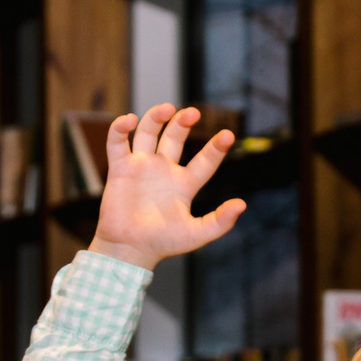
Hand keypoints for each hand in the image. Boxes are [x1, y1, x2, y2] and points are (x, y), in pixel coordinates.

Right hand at [87, 105, 245, 271]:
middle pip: (174, 137)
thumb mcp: (195, 235)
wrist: (128, 251)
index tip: (227, 135)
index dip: (216, 148)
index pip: (204, 160)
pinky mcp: (120, 169)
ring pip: (148, 132)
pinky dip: (121, 128)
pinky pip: (118, 142)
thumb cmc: (161, 244)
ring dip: (156, 117)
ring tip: (166, 109)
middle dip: (183, 123)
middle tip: (193, 113)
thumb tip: (242, 205)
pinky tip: (130, 120)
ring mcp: (141, 167)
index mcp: (184, 184)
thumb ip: (219, 222)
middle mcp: (164, 170)